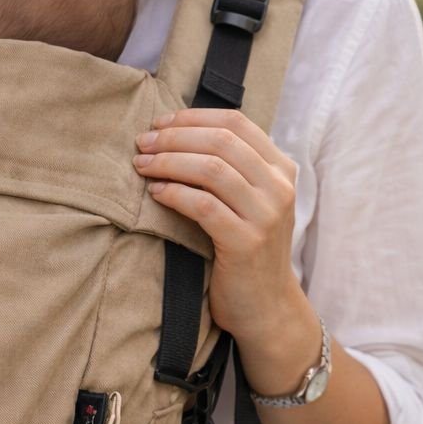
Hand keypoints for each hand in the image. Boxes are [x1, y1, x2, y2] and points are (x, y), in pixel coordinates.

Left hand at [132, 107, 300, 344]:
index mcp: (280, 169)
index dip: (193, 117)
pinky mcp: (246, 243)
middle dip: (174, 137)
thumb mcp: (248, 201)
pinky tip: (156, 194)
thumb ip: (229, 168)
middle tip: (142, 143)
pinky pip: (204, 206)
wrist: (266, 306)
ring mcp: (266, 215)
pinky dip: (175, 194)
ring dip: (169, 162)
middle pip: (221, 141)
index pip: (236, 123)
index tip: (159, 123)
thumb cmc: (245, 248)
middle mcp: (279, 188)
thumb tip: (174, 132)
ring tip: (142, 166)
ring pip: (212, 169)